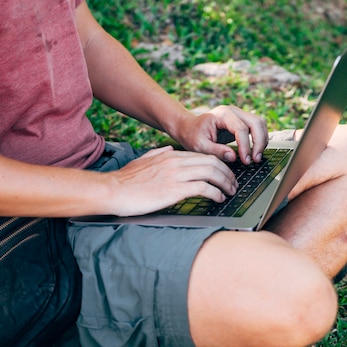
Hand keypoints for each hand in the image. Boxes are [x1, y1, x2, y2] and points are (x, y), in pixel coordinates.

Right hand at [107, 146, 237, 216]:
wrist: (112, 190)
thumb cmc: (125, 180)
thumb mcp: (142, 160)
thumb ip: (157, 153)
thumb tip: (168, 147)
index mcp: (170, 155)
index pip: (203, 156)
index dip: (219, 165)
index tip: (225, 175)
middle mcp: (176, 162)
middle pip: (212, 163)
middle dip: (227, 174)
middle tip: (233, 184)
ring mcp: (176, 175)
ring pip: (212, 173)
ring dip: (225, 183)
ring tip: (230, 192)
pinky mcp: (174, 190)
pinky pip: (204, 188)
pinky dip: (216, 193)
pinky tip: (219, 199)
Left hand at [173, 105, 267, 164]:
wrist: (189, 127)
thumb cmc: (192, 135)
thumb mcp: (199, 146)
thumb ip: (216, 151)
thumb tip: (233, 157)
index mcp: (222, 114)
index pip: (241, 128)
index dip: (246, 146)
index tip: (246, 161)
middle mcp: (233, 111)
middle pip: (256, 122)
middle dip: (259, 142)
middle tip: (255, 160)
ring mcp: (239, 114)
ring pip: (260, 123)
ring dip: (262, 140)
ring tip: (256, 157)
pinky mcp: (242, 120)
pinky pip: (257, 126)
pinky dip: (260, 139)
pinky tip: (254, 151)